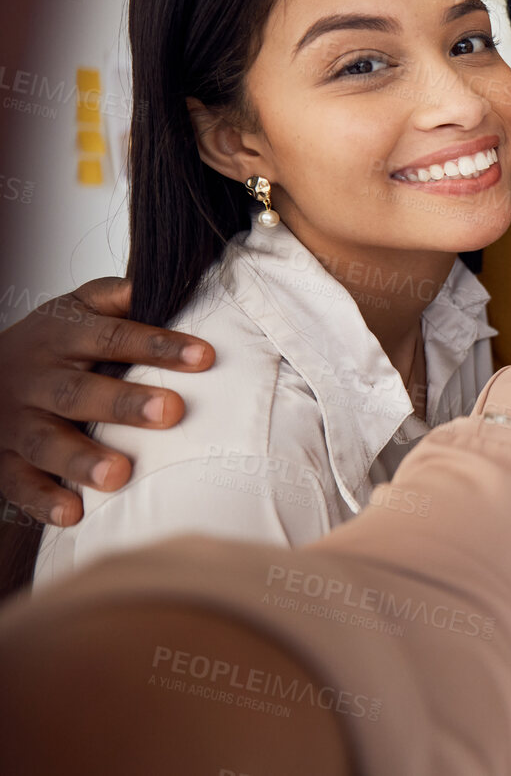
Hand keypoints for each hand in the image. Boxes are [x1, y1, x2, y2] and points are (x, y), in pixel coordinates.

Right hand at [0, 278, 207, 525]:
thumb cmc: (50, 343)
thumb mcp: (76, 308)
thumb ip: (117, 298)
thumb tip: (163, 282)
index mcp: (61, 337)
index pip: (113, 336)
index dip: (158, 345)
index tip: (204, 356)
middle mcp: (36, 379)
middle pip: (78, 391)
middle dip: (124, 403)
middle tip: (171, 410)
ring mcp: (16, 423)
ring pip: (45, 442)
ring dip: (81, 459)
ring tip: (119, 473)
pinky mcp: (3, 461)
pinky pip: (17, 484)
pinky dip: (42, 501)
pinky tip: (73, 514)